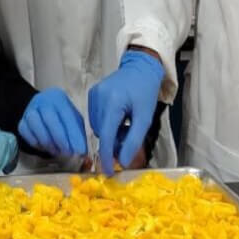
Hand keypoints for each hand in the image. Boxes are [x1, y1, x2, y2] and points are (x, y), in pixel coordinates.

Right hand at [18, 88, 86, 157]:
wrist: (41, 110)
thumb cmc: (61, 116)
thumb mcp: (72, 119)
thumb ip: (78, 132)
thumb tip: (83, 151)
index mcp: (59, 98)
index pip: (67, 115)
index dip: (74, 134)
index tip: (80, 149)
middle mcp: (42, 101)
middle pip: (50, 119)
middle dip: (61, 139)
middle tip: (68, 152)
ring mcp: (30, 110)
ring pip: (36, 125)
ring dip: (48, 142)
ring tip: (57, 151)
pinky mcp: (22, 121)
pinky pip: (26, 132)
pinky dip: (36, 142)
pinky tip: (45, 147)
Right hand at [87, 50, 164, 173]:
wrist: (141, 67)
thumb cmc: (145, 91)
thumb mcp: (145, 117)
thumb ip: (133, 140)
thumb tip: (123, 161)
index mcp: (113, 103)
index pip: (105, 136)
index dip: (106, 156)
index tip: (107, 172)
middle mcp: (99, 98)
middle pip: (100, 132)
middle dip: (113, 140)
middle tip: (128, 136)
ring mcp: (93, 94)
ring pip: (97, 126)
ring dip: (109, 131)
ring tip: (125, 123)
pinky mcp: (92, 93)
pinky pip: (95, 116)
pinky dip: (105, 122)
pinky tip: (118, 116)